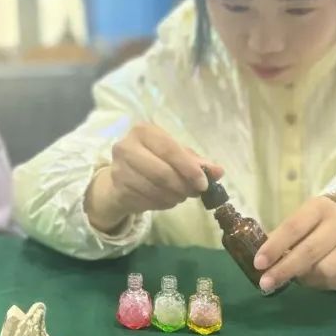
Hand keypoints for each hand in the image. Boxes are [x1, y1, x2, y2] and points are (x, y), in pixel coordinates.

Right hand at [84, 123, 223, 232]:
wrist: (119, 180)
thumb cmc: (152, 162)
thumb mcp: (175, 157)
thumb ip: (197, 163)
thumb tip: (219, 171)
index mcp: (144, 131)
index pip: (170, 149)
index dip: (189, 169)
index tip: (203, 184)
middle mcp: (127, 146)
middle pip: (162, 172)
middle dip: (182, 186)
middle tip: (193, 193)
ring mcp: (119, 168)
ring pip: (155, 190)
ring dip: (174, 197)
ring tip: (180, 196)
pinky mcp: (116, 188)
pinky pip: (146, 201)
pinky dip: (161, 204)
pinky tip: (165, 200)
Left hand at [253, 196, 335, 291]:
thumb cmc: (321, 222)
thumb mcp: (303, 219)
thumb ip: (283, 235)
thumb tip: (261, 259)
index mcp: (320, 208)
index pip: (293, 228)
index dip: (274, 247)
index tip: (258, 263)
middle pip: (308, 252)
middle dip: (283, 270)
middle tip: (265, 283)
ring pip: (322, 270)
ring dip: (303, 277)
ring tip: (297, 275)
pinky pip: (334, 281)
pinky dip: (318, 283)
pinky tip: (313, 277)